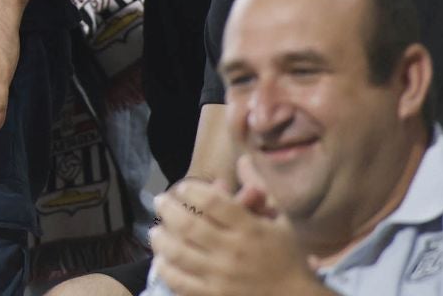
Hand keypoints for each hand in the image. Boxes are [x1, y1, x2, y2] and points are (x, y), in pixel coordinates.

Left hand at [147, 175, 321, 295]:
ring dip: (161, 238)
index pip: (213, 203)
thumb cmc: (287, 257)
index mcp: (251, 230)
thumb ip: (259, 190)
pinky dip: (165, 269)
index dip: (191, 190)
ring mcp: (223, 277)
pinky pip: (181, 282)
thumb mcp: (280, 221)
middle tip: (159, 202)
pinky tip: (161, 260)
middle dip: (167, 209)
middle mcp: (235, 252)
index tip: (181, 187)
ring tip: (155, 231)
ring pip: (179, 253)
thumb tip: (242, 159)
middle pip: (189, 225)